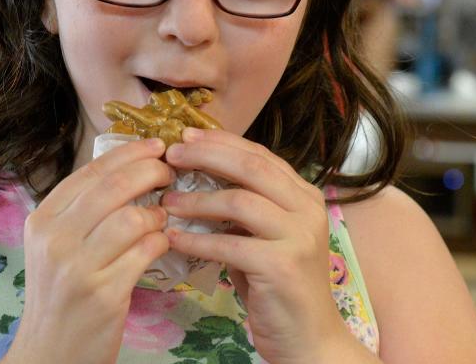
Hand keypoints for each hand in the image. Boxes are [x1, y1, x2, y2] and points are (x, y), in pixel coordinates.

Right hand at [7, 137, 173, 363]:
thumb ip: (83, 210)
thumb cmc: (60, 294)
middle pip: (114, 186)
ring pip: (132, 217)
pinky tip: (162, 243)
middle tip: (170, 173)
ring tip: (162, 217)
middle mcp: (55, 238)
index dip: (129, 152)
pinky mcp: (104, 293)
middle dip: (150, 172)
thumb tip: (128, 169)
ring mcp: (78, 267)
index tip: (156, 145)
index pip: (91, 171)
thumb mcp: (56, 245)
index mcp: (43, 219)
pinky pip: (145, 252)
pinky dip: (161, 241)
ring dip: (157, 212)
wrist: (49, 353)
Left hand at [161, 127, 353, 363]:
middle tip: (170, 156)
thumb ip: (243, 206)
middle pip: (252, 168)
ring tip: (167, 202)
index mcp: (304, 195)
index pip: (259, 155)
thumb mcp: (263, 235)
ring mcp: (299, 237)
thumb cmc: (278, 285)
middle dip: (206, 156)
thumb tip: (194, 174)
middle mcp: (307, 209)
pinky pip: (230, 245)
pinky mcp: (282, 266)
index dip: (221, 142)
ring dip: (197, 200)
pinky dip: (197, 240)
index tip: (184, 136)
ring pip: (240, 202)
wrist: (309, 338)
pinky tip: (173, 238)